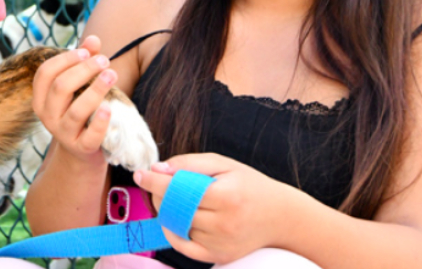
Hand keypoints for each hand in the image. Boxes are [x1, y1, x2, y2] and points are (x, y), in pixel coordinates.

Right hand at [32, 35, 117, 164]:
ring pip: (76, 111)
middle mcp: (47, 116)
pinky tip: (109, 107)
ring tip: (112, 74)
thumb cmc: (80, 109)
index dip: (65, 59)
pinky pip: (90, 136)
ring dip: (95, 90)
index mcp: (41, 98)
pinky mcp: (82, 148)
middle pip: (60, 87)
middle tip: (104, 61)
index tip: (86, 52)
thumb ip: (85, 61)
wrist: (83, 150)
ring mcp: (63, 134)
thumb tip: (93, 39)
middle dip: (83, 70)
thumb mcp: (79, 85)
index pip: (45, 73)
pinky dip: (100, 122)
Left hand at [133, 153, 297, 264]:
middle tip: (164, 184)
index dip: (154, 181)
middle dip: (160, 194)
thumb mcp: (223, 164)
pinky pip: (183, 246)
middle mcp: (223, 224)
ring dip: (168, 210)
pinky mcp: (218, 257)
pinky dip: (174, 231)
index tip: (141, 173)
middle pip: (174, 209)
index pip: (179, 189)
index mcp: (226, 196)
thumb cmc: (249, 185)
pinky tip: (179, 218)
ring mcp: (220, 244)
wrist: (280, 217)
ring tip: (179, 199)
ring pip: (176, 226)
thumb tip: (157, 169)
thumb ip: (189, 164)